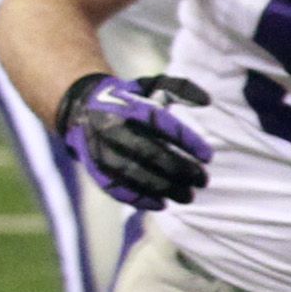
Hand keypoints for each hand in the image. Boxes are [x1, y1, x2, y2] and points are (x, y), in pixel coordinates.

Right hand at [59, 72, 214, 207]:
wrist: (81, 110)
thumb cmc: (129, 99)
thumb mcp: (151, 87)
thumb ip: (180, 89)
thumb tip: (209, 100)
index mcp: (129, 107)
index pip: (162, 124)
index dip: (186, 140)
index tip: (208, 156)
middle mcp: (113, 128)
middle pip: (148, 152)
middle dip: (178, 169)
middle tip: (203, 181)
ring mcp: (101, 150)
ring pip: (133, 173)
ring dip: (162, 188)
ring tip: (188, 196)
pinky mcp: (95, 168)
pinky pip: (115, 187)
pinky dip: (138, 198)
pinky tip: (161, 204)